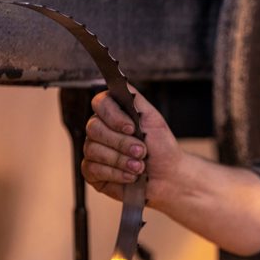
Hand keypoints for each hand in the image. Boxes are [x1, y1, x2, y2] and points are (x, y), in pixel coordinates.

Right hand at [82, 86, 181, 203]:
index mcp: (112, 114)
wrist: (168, 176)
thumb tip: (120, 83)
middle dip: (121, 142)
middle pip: (94, 128)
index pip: (99, 103)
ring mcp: (93, 152)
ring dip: (121, 160)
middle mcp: (99, 131)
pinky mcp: (92, 173)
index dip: (114, 116)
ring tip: (139, 167)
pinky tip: (130, 177)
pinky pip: (94, 170)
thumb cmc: (161, 148)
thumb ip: (135, 99)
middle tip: (142, 152)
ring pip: (94, 150)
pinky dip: (116, 174)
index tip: (132, 128)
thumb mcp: (152, 118)